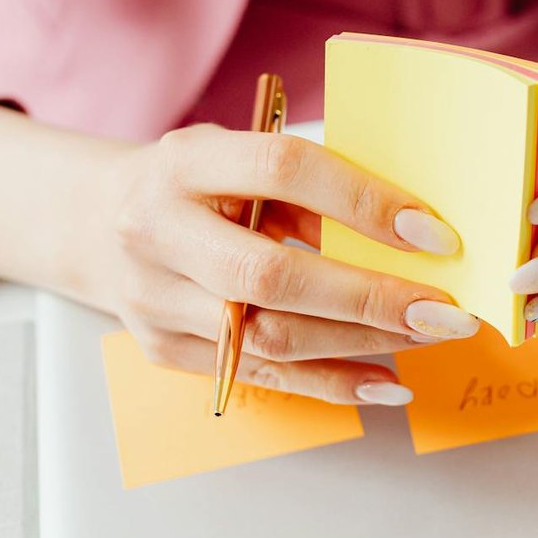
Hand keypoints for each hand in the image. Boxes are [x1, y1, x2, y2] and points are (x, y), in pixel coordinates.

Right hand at [89, 124, 479, 403]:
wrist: (92, 221)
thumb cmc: (194, 182)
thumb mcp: (239, 156)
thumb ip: (310, 185)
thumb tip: (413, 229)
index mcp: (183, 162)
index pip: (282, 172)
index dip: (363, 202)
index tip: (433, 232)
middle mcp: (156, 231)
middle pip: (271, 276)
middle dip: (370, 297)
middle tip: (445, 310)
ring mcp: (153, 298)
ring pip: (269, 336)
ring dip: (362, 342)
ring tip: (428, 336)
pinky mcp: (163, 349)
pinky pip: (260, 375)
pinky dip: (331, 382)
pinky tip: (386, 381)